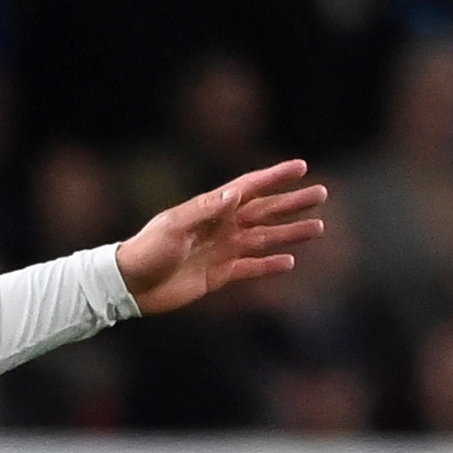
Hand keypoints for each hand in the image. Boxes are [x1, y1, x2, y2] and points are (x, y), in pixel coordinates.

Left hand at [114, 159, 328, 314]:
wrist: (131, 285)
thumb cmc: (148, 250)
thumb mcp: (174, 225)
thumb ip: (206, 209)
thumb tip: (236, 193)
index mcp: (211, 208)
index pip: (250, 188)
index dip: (275, 177)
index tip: (301, 167)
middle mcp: (221, 226)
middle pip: (265, 211)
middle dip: (293, 203)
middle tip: (321, 194)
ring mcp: (222, 250)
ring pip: (265, 238)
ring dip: (290, 233)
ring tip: (317, 227)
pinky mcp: (219, 275)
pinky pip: (251, 268)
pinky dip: (270, 265)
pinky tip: (290, 261)